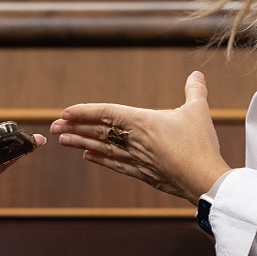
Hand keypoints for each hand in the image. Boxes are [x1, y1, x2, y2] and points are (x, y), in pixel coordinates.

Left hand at [51, 71, 228, 203]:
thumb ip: (195, 91)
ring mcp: (136, 158)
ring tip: (62, 140)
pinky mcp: (142, 173)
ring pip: (102, 148)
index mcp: (142, 121)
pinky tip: (88, 157)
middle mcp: (133, 140)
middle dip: (74, 128)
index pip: (106, 113)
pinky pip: (115, 164)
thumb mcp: (197, 111)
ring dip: (81, 143)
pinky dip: (100, 159)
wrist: (204, 181)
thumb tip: (196, 74)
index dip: (84, 111)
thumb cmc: (200, 145)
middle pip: (98, 131)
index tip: (65, 111)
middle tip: (52, 127)